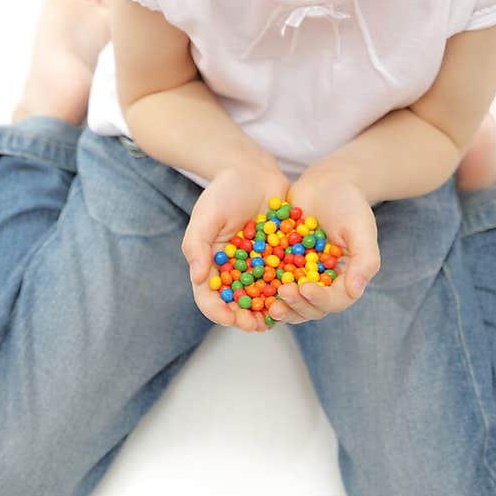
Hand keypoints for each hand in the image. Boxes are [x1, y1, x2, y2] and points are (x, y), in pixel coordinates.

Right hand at [182, 158, 292, 332]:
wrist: (254, 170)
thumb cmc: (224, 190)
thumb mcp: (206, 214)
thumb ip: (197, 244)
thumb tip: (198, 277)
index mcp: (211, 265)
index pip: (209, 297)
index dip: (218, 312)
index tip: (230, 318)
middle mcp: (233, 270)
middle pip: (236, 304)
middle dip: (245, 318)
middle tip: (257, 325)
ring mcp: (257, 265)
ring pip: (262, 296)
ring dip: (269, 309)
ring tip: (279, 316)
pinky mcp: (279, 257)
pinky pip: (284, 278)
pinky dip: (290, 289)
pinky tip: (299, 295)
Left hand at [268, 163, 380, 323]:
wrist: (325, 184)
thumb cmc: (348, 203)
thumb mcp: (361, 228)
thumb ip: (365, 259)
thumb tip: (356, 290)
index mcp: (344, 281)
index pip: (334, 300)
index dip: (320, 299)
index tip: (305, 288)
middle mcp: (322, 285)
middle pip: (310, 307)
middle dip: (296, 305)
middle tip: (282, 294)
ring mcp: (300, 278)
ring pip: (290, 302)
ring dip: (280, 305)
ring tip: (268, 301)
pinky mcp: (281, 268)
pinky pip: (271, 284)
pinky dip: (262, 290)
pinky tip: (250, 287)